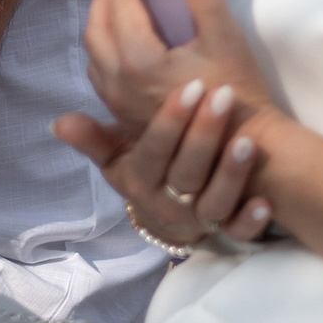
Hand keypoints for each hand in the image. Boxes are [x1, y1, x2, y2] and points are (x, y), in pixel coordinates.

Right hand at [57, 80, 269, 248]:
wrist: (176, 218)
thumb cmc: (149, 174)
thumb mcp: (118, 158)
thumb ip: (94, 139)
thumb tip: (58, 123)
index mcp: (141, 181)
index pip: (152, 151)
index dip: (170, 122)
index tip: (190, 87)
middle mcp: (169, 204)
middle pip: (186, 171)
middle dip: (205, 134)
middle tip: (222, 96)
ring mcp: (201, 221)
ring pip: (214, 202)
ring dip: (231, 174)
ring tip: (248, 140)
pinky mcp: (230, 235)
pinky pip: (241, 233)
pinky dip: (252, 220)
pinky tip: (265, 201)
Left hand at [72, 0, 269, 130]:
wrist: (246, 149)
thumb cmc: (238, 93)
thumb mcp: (225, 37)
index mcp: (139, 61)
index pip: (119, 2)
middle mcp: (119, 83)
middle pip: (97, 26)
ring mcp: (118, 103)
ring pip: (95, 52)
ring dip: (102, 22)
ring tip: (118, 0)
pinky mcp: (125, 117)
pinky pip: (102, 74)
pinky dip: (106, 48)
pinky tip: (123, 40)